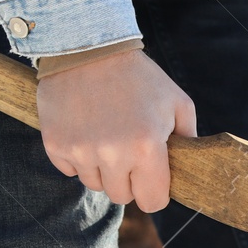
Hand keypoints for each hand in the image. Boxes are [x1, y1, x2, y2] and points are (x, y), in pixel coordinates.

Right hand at [35, 50, 197, 212]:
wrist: (87, 45)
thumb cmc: (137, 75)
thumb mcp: (176, 100)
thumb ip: (188, 137)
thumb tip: (190, 167)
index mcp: (146, 147)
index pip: (152, 202)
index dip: (153, 192)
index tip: (150, 179)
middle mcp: (113, 154)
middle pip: (122, 197)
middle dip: (128, 180)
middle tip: (126, 150)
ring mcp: (82, 151)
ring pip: (95, 185)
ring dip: (102, 169)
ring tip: (105, 135)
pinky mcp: (56, 145)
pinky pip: (70, 171)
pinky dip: (77, 157)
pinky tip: (84, 130)